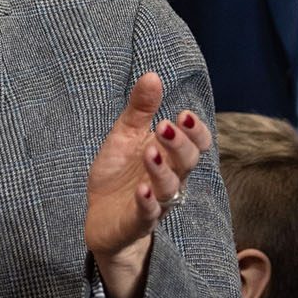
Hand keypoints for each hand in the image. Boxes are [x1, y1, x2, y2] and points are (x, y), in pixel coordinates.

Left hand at [83, 73, 209, 297]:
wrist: (100, 218)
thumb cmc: (118, 175)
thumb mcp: (125, 137)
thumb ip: (140, 110)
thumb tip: (152, 75)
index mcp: (170, 157)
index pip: (197, 144)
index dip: (196, 131)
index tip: (183, 114)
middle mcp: (170, 179)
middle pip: (187, 163)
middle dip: (179, 144)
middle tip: (165, 126)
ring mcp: (154, 202)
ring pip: (170, 188)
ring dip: (162, 169)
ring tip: (151, 152)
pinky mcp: (135, 222)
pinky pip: (147, 214)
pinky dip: (146, 202)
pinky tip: (142, 190)